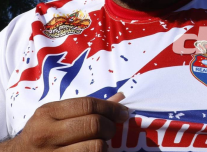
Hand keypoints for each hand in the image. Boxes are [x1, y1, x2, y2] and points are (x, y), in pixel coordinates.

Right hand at [3, 93, 127, 151]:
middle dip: (110, 127)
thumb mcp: (57, 115)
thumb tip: (120, 98)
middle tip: (112, 130)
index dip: (111, 108)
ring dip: (105, 146)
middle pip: (94, 125)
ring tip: (101, 144)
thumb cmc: (43, 133)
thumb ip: (87, 107)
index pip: (88, 105)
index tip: (123, 113)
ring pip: (95, 147)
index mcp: (48, 113)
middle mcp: (46, 133)